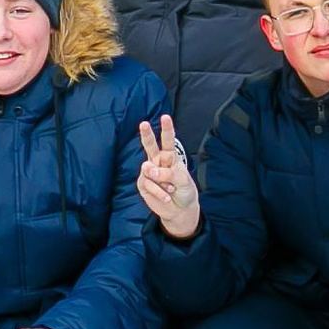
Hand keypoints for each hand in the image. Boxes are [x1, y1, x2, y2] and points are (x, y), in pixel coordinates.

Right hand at [135, 114, 200, 238]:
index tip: (165, 117)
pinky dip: (159, 191)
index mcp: (170, 157)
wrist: (180, 210)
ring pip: (148, 168)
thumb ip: (168, 173)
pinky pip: (148, 184)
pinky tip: (166, 196)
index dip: (166, 129)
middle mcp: (158, 162)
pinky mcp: (143, 184)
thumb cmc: (184, 191)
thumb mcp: (183, 180)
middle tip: (144, 124)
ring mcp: (149, 173)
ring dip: (161, 180)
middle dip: (147, 134)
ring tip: (170, 188)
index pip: (168, 141)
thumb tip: (149, 170)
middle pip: (150, 146)